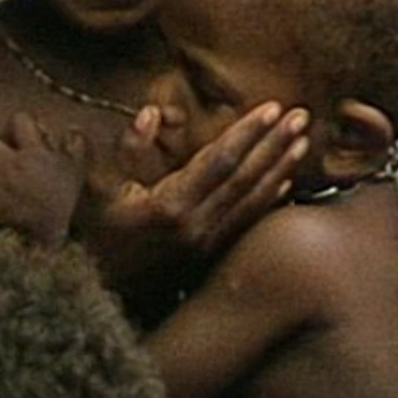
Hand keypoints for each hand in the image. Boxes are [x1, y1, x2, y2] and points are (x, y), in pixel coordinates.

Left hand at [0, 112, 87, 246]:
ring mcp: (3, 189)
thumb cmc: (71, 195)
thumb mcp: (78, 167)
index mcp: (34, 151)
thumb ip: (76, 144)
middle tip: (0, 161)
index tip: (27, 134)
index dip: (21, 124)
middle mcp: (14, 166)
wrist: (67, 227)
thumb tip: (71, 129)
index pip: (19, 119)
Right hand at [96, 100, 310, 257]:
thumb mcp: (99, 187)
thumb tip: (152, 113)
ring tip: (302, 143)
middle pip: (245, 178)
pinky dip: (268, 200)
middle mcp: (196, 226)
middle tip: (301, 117)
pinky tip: (285, 183)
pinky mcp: (209, 256)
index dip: (247, 132)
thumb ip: (127, 149)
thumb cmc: (95, 233)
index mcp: (170, 205)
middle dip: (274, 144)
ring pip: (253, 201)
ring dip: (280, 169)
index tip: (271, 107)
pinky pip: (246, 224)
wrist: (96, 289)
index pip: (220, 160)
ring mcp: (206, 244)